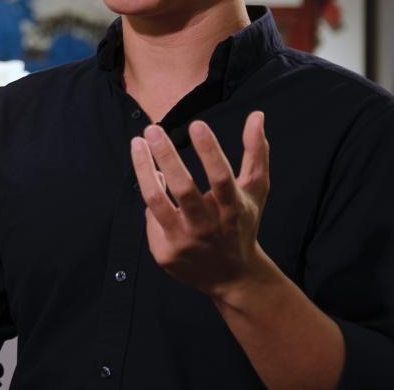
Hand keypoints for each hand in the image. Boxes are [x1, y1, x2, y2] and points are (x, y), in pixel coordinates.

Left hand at [130, 112, 269, 298]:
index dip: (209, 151)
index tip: (196, 124)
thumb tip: (256, 115)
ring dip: (144, 170)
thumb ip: (256, 153)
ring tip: (137, 144)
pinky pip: (151, 216)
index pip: (221, 177)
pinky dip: (152, 194)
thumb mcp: (255, 190)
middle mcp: (207, 227)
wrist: (233, 277)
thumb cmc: (242, 223)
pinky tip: (152, 180)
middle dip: (166, 156)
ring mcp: (184, 241)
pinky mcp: (164, 252)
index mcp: (232, 209)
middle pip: (183, 189)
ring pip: (156, 201)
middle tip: (152, 129)